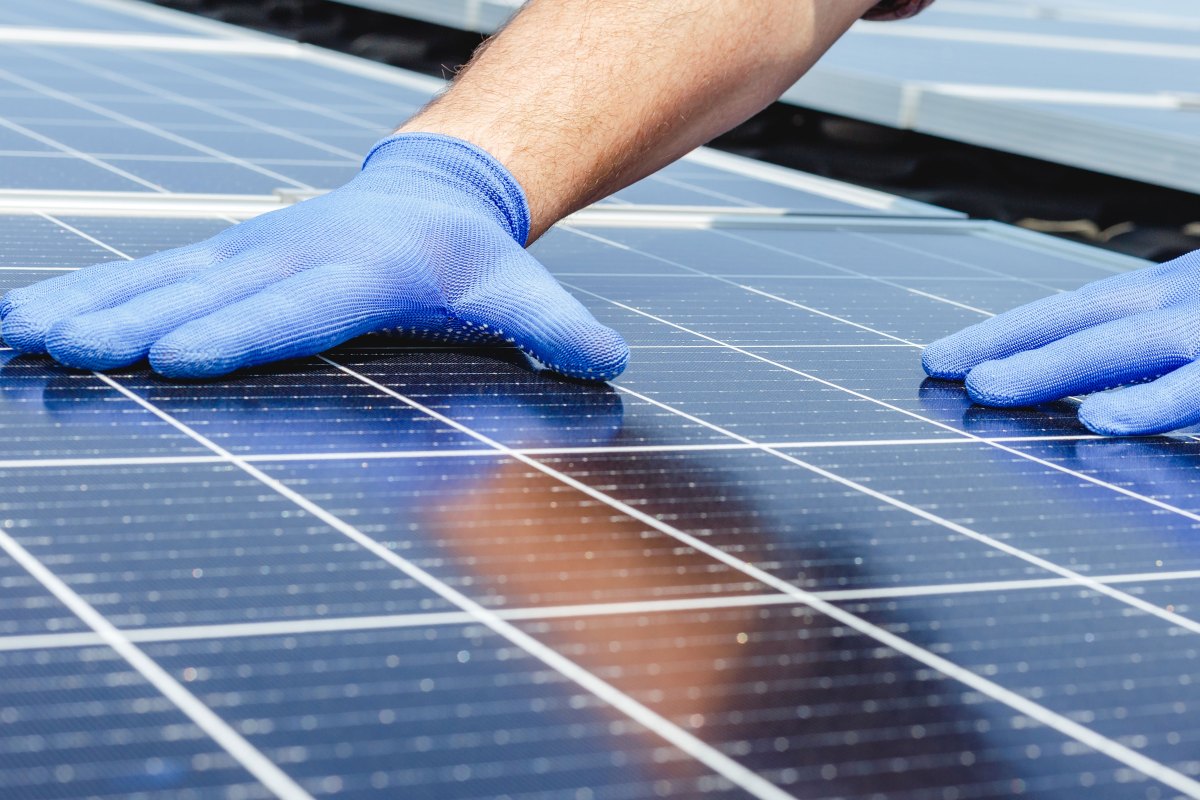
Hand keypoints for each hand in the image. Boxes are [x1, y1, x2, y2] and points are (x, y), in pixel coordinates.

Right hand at [0, 134, 628, 381]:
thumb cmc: (472, 259)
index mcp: (364, 272)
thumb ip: (559, 328)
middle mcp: (294, 256)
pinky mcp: (223, 256)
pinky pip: (146, 272)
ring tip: (18, 335)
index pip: (299, 310)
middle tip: (69, 352)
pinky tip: (26, 319)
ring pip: (159, 279)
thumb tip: (613, 361)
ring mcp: (250, 253)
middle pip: (209, 296)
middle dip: (136, 326)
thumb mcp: (521, 289)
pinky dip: (86, 293)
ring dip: (88, 307)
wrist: (434, 194)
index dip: (241, 333)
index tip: (179, 358)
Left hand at [922, 250, 1199, 435]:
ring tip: (986, 385)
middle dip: (1004, 341)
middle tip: (938, 364)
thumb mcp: (1198, 322)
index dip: (1007, 331)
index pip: (1077, 310)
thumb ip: (1154, 355)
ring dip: (1048, 366)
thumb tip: (1087, 394)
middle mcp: (1188, 299)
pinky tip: (1100, 419)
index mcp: (1173, 293)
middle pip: (1083, 318)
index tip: (941, 357)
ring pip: (1123, 345)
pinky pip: (1195, 389)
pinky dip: (1148, 403)